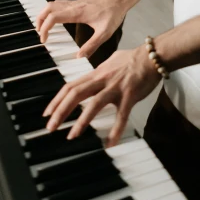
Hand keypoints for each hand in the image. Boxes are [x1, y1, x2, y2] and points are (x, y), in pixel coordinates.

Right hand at [36, 0, 125, 57]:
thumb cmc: (113, 14)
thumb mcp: (104, 33)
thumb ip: (92, 45)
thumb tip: (79, 57)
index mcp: (77, 13)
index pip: (53, 17)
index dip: (45, 28)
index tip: (44, 39)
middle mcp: (73, 6)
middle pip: (49, 7)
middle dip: (40, 19)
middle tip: (39, 33)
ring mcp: (75, 2)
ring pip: (53, 4)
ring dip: (44, 14)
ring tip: (43, 27)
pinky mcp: (78, 2)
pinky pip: (59, 4)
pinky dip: (52, 11)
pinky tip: (55, 19)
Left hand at [43, 46, 160, 144]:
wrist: (152, 56)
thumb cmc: (133, 59)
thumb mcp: (110, 61)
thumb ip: (99, 71)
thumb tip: (91, 75)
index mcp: (96, 74)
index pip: (71, 86)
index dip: (57, 100)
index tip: (47, 114)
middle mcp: (103, 80)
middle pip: (76, 94)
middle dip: (61, 111)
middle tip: (50, 127)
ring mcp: (116, 87)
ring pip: (95, 104)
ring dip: (82, 121)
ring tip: (72, 136)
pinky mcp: (130, 95)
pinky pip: (121, 115)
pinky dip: (116, 130)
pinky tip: (110, 144)